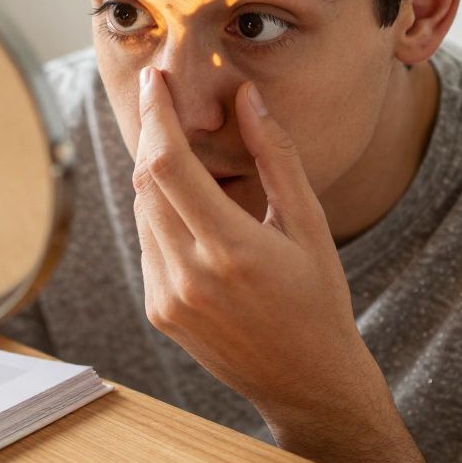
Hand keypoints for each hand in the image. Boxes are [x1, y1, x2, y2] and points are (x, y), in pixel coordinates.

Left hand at [132, 66, 378, 420]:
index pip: (169, 165)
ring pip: (142, 212)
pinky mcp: (158, 311)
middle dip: (151, 135)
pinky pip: (146, 244)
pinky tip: (191, 212)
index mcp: (232, 249)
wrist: (306, 381)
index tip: (153, 80)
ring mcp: (168, 298)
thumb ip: (275, 156)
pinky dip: (160, 215)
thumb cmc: (319, 298)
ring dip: (156, 175)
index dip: (156, 116)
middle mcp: (190, 275)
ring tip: (183, 154)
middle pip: (146, 182)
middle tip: (161, 99)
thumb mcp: (309, 224)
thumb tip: (246, 97)